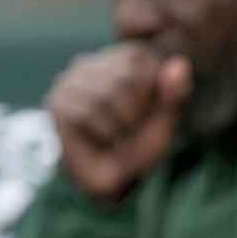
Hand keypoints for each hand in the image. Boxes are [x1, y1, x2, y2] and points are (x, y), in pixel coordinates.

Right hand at [46, 43, 191, 202]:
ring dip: (118, 126)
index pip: (139, 58)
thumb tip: (180, 64)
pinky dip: (102, 132)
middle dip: (134, 111)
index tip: (146, 112)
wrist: (116, 179)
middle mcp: (91, 62)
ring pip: (104, 96)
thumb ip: (175, 91)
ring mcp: (70, 81)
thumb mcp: (166, 117)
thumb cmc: (141, 143)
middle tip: (128, 128)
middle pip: (123, 77)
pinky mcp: (57, 103)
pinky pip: (86, 112)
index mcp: (119, 57)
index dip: (150, 91)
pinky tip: (99, 139)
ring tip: (114, 134)